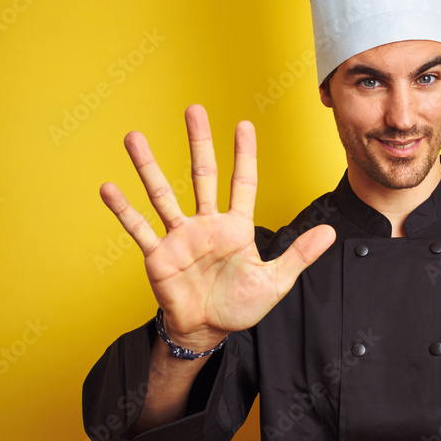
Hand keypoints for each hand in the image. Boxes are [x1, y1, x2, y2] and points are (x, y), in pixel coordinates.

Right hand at [100, 104, 335, 350]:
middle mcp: (206, 224)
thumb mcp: (275, 281)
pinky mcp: (158, 255)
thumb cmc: (239, 306)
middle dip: (199, 142)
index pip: (242, 182)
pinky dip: (124, 210)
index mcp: (236, 228)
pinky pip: (139, 229)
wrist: (207, 331)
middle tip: (193, 109)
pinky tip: (109, 188)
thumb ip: (299, 255)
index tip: (244, 125)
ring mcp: (180, 237)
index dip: (244, 155)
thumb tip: (331, 233)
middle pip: (202, 174)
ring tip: (134, 137)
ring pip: (162, 193)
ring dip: (148, 166)